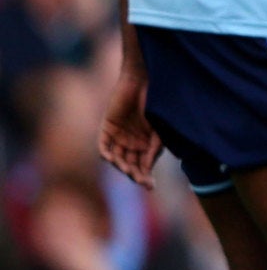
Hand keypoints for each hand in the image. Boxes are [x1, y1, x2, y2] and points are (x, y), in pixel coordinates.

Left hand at [98, 68, 161, 189]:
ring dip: (122, 166)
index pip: (143, 167)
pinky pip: (103, 146)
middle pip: (130, 165)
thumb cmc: (156, 106)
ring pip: (117, 158)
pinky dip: (107, 154)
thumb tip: (147, 169)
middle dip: (135, 174)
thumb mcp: (159, 132)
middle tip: (141, 180)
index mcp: (146, 146)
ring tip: (129, 171)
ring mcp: (118, 137)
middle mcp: (131, 144)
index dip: (146, 177)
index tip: (150, 186)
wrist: (144, 83)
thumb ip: (153, 150)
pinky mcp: (107, 128)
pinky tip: (112, 160)